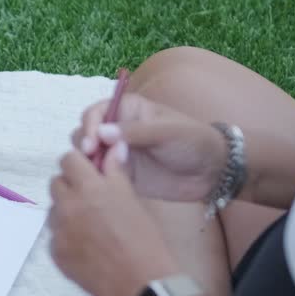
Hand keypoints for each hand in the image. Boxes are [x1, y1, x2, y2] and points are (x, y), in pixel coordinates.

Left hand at [49, 151, 179, 295]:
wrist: (140, 283)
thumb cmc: (144, 240)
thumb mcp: (132, 198)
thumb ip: (115, 172)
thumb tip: (111, 149)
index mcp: (90, 188)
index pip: (68, 159)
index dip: (79, 164)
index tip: (88, 171)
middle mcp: (69, 207)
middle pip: (56, 183)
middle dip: (71, 185)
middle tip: (90, 198)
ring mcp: (59, 231)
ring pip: (53, 209)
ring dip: (66, 210)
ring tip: (90, 224)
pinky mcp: (56, 252)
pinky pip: (54, 235)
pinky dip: (66, 235)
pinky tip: (86, 244)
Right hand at [71, 93, 226, 202]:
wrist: (212, 171)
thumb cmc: (193, 141)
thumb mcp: (167, 132)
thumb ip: (135, 132)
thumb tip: (101, 132)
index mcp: (128, 110)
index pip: (97, 112)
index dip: (90, 125)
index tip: (92, 142)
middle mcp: (118, 129)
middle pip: (86, 132)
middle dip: (83, 143)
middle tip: (90, 158)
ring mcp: (117, 153)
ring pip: (88, 155)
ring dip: (84, 162)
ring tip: (93, 172)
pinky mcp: (120, 174)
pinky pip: (99, 175)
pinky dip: (93, 179)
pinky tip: (96, 185)